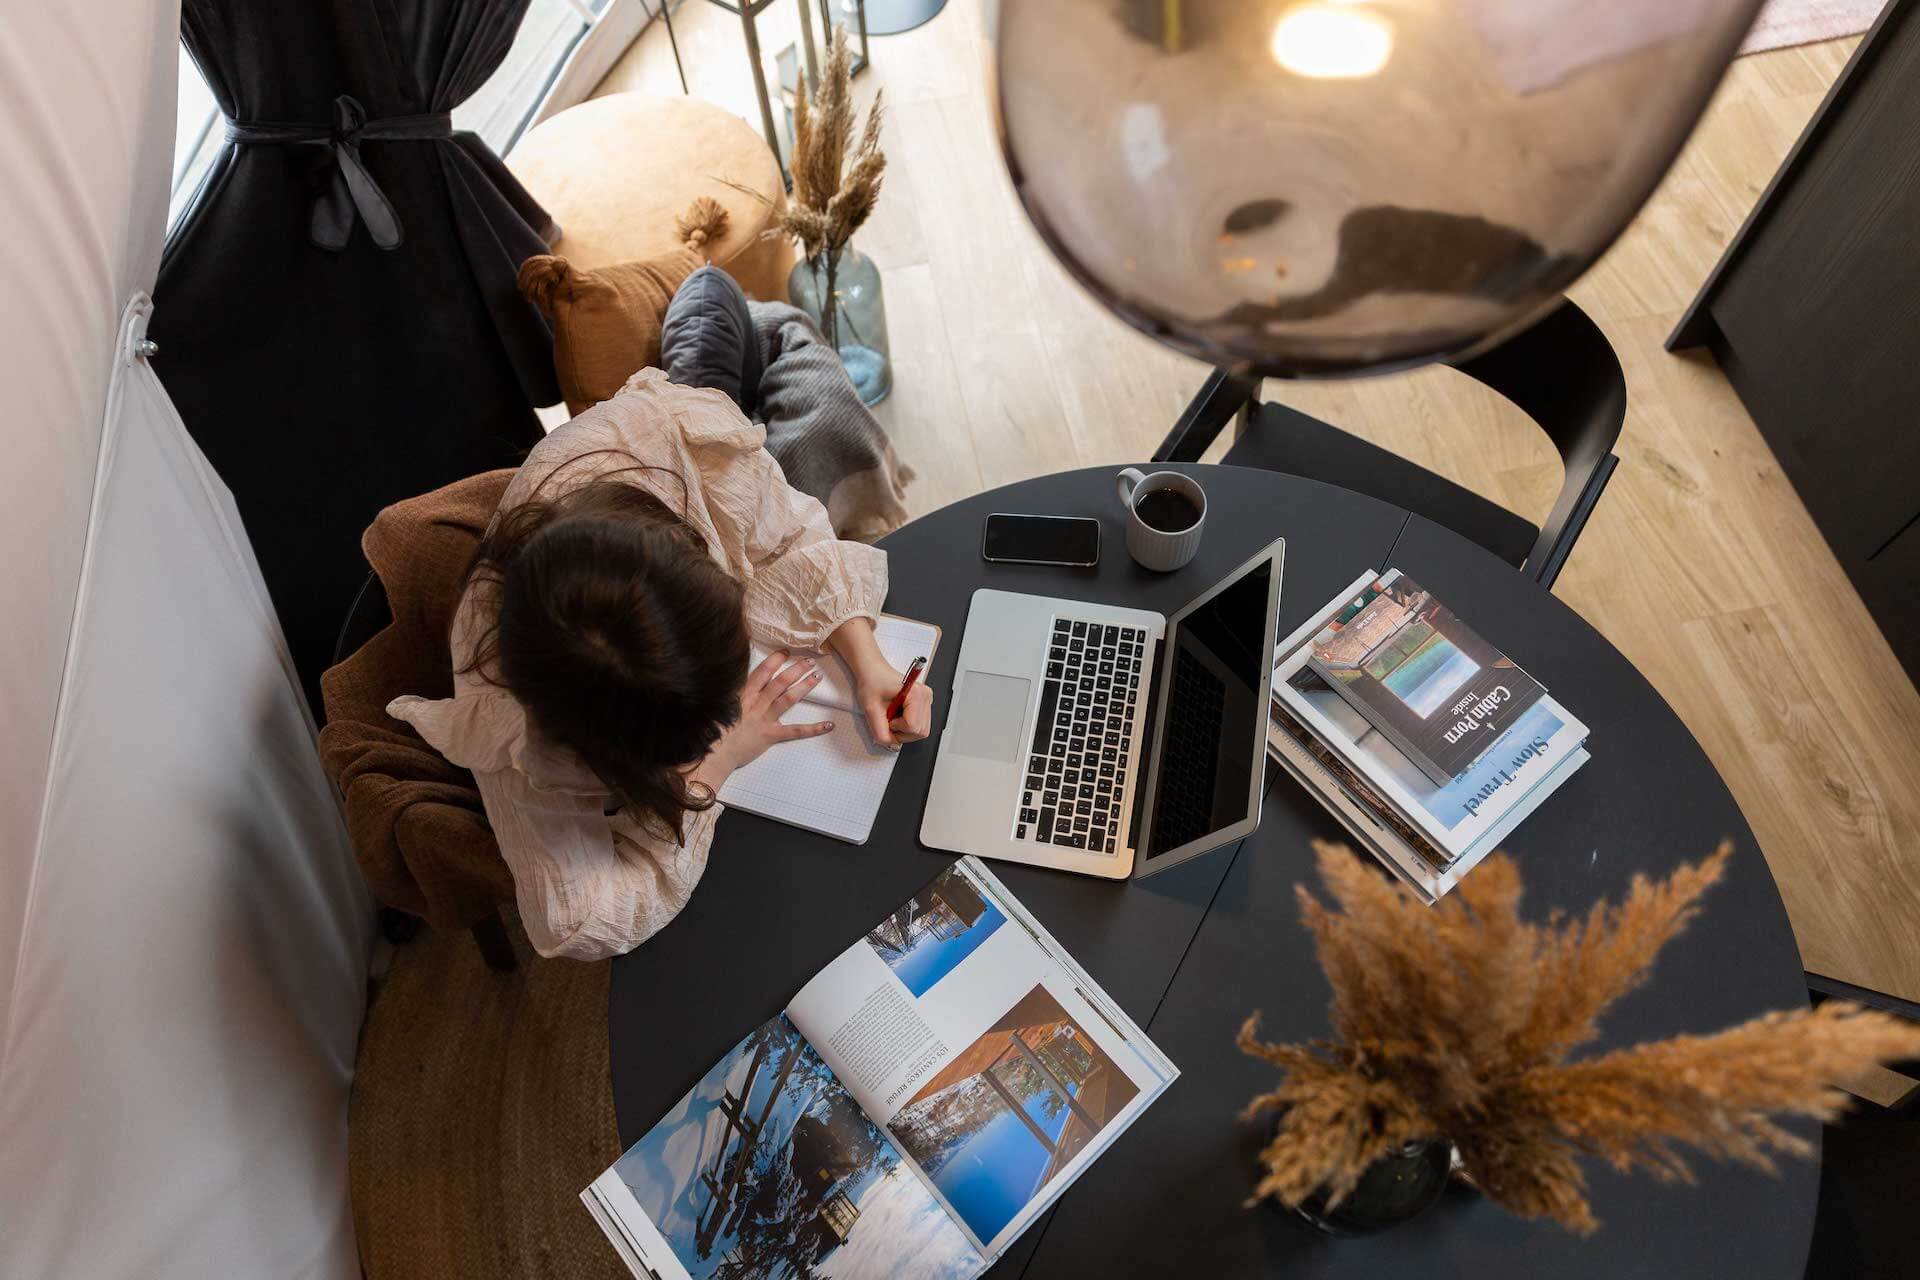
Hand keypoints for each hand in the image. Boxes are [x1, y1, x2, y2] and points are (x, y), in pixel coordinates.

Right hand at [698, 652, 833, 784]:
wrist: (714, 752)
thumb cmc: (715, 728)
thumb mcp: (722, 703)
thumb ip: (734, 692)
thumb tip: (739, 679)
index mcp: (744, 694)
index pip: (763, 671)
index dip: (776, 660)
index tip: (787, 651)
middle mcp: (756, 703)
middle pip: (780, 682)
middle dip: (796, 669)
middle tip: (810, 661)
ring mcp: (765, 718)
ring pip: (787, 698)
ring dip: (804, 687)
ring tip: (816, 677)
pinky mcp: (771, 735)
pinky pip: (795, 731)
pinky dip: (813, 729)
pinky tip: (828, 725)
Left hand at [854, 659, 933, 748]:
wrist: (873, 671)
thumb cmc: (872, 682)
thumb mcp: (871, 709)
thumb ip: (880, 731)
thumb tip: (889, 743)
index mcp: (916, 693)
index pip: (912, 727)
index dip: (896, 728)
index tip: (887, 719)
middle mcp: (925, 696)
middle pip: (920, 732)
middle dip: (902, 732)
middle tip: (889, 721)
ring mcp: (927, 700)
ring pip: (921, 730)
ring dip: (904, 730)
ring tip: (893, 717)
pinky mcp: (924, 704)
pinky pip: (920, 725)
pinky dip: (907, 726)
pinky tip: (898, 715)